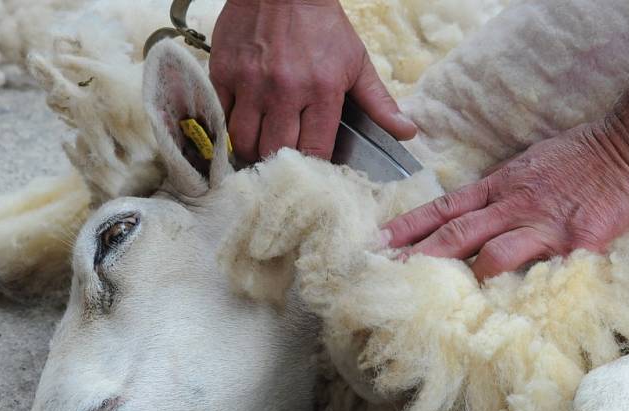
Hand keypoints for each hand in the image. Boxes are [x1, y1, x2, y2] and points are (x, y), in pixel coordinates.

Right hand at [209, 0, 416, 161]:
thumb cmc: (321, 25)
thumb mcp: (357, 61)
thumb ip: (379, 103)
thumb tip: (407, 132)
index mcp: (321, 91)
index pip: (315, 150)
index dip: (312, 165)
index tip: (311, 168)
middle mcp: (284, 91)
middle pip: (275, 151)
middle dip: (279, 164)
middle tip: (281, 163)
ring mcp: (250, 83)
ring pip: (244, 141)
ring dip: (252, 151)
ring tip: (260, 149)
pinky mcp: (223, 73)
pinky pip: (222, 116)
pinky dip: (229, 128)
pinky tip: (241, 128)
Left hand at [381, 120, 628, 280]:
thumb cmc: (577, 158)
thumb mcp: (525, 167)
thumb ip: (495, 195)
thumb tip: (464, 217)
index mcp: (498, 187)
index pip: (442, 207)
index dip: (408, 225)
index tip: (377, 242)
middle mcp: (512, 205)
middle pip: (455, 233)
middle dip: (417, 255)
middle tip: (385, 272)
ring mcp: (542, 225)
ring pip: (492, 254)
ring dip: (465, 276)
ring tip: (436, 299)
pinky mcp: (575, 244)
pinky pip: (543, 272)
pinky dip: (525, 289)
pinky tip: (506, 311)